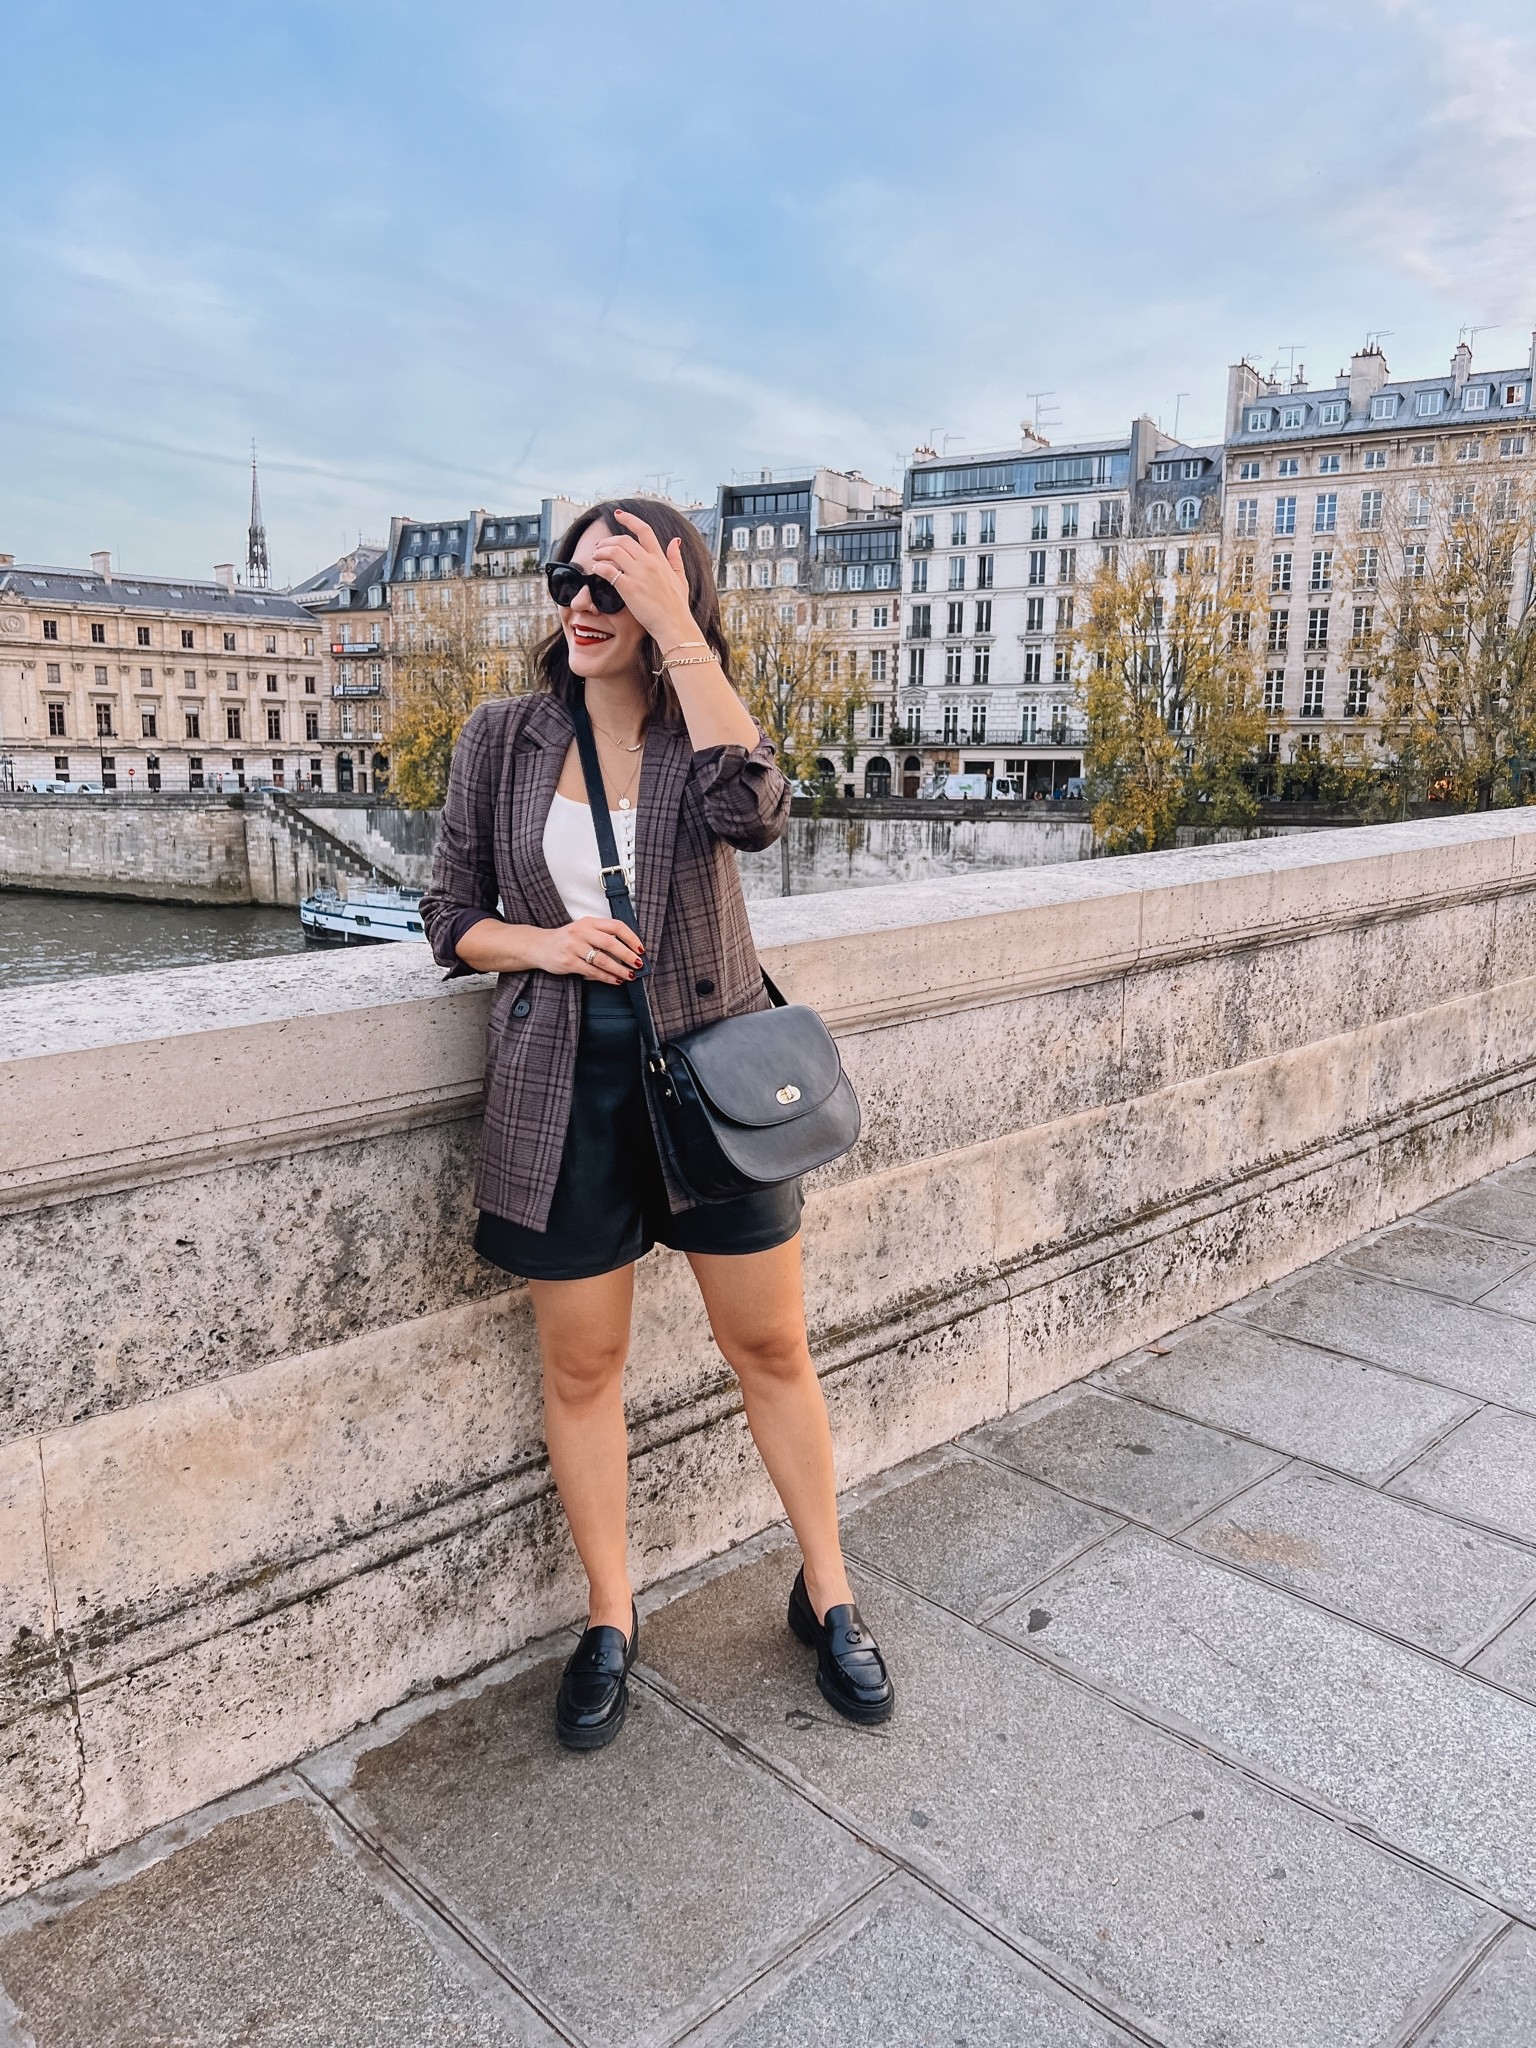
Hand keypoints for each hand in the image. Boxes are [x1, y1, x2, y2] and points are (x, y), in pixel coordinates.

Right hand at [532, 916, 643, 983]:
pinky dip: (606, 977)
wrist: (539, 946)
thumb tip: (629, 950)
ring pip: (602, 960)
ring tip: (629, 975)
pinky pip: (592, 971)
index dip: (631, 938)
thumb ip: (602, 935)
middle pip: (610, 943)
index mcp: (589, 922)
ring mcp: (573, 947)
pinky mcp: (568, 962)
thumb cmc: (566, 939)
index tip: (640, 949)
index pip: (616, 926)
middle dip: (627, 955)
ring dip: (619, 969)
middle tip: (638, 964)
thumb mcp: (584, 930)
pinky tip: (615, 980)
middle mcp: (581, 932)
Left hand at [589, 510, 700, 649]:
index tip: (618, 515)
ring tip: (595, 557)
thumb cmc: (676, 606)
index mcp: (660, 559)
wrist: (674, 625)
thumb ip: (676, 558)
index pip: (644, 530)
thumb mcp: (680, 578)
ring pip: (613, 551)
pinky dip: (599, 567)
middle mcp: (649, 562)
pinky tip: (597, 570)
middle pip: (623, 540)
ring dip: (600, 551)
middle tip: (599, 547)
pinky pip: (608, 570)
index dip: (629, 519)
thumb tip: (676, 541)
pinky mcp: (629, 588)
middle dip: (607, 541)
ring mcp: (638, 574)